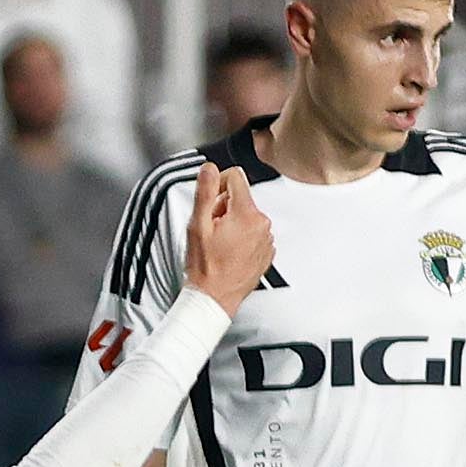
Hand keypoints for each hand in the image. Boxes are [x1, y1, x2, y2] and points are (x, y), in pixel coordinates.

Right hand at [182, 161, 273, 312]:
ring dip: (233, 224)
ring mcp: (267, 239)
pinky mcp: (267, 251)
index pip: (236, 177)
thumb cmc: (205, 267)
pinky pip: (254, 233)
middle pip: (241, 198)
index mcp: (246, 214)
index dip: (218, 186)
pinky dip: (242, 238)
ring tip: (220, 244)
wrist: (215, 298)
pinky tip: (229, 252)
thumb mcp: (197, 225)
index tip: (211, 204)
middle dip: (224, 208)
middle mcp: (262, 223)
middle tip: (212, 230)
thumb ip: (205, 191)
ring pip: (247, 216)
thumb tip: (209, 168)